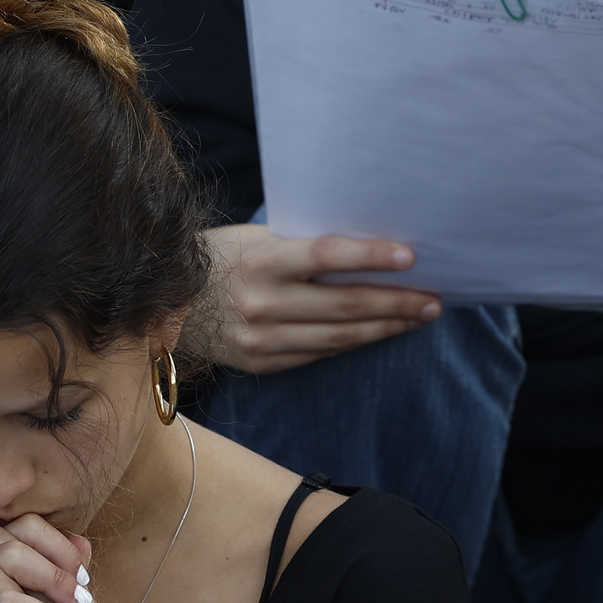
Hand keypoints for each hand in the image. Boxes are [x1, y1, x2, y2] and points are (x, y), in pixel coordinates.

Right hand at [180, 226, 441, 375]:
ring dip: (384, 328)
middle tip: (433, 300)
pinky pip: (320, 353)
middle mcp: (262, 304)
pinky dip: (353, 343)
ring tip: (418, 317)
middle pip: (343, 306)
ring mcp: (262, 339)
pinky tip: (378, 333)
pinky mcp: (263, 363)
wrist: (169, 306)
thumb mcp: (256, 240)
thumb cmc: (223, 260)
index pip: (325, 256)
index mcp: (261, 262)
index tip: (410, 258)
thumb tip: (366, 245)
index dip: (369, 257)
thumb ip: (301, 245)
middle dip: (395, 303)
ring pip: (338, 337)